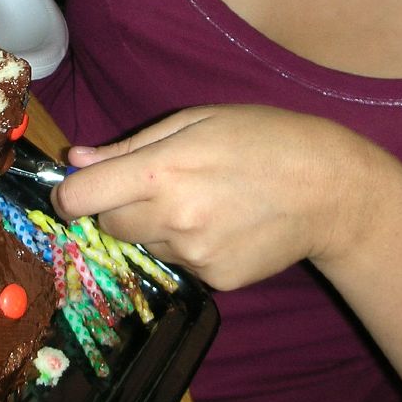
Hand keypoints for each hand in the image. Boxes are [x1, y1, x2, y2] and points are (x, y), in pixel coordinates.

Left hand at [53, 105, 381, 289]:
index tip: (75, 191)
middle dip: (116, 205)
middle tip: (157, 184)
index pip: (81, 197)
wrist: (331, 189)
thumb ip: (131, 145)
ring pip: (143, 244)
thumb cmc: (263, 138)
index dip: (69, 195)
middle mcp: (173, 218)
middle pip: (107, 224)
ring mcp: (195, 254)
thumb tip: (76, 160)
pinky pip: (179, 264)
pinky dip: (187, 247)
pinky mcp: (216, 279)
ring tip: (200, 201)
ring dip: (154, 226)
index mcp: (162, 170)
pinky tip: (222, 224)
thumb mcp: (196, 121)